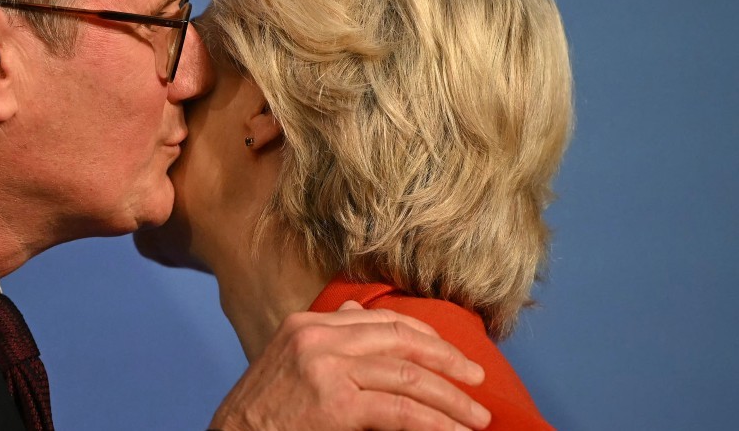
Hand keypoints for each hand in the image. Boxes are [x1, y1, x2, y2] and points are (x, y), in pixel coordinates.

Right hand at [209, 301, 490, 430]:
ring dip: (450, 397)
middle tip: (477, 379)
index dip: (423, 334)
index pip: (379, 318)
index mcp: (307, 324)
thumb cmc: (261, 416)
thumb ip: (329, 343)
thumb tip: (365, 321)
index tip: (450, 353)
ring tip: (476, 416)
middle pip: (399, 338)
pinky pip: (400, 410)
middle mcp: (317, 337)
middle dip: (446, 358)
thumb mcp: (290, 365)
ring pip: (408, 374)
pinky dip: (435, 422)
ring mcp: (325, 368)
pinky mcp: (335, 404)